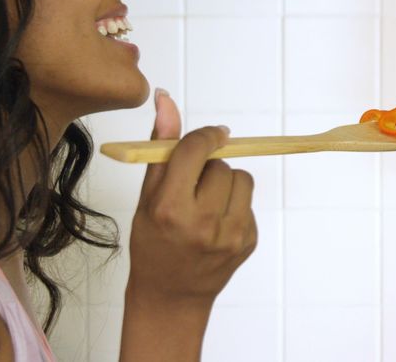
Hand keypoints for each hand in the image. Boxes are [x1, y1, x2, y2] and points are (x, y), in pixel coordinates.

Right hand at [125, 89, 257, 310]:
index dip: (206, 136)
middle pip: (221, 165)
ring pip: (242, 179)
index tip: (212, 135)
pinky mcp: (248, 242)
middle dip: (210, 167)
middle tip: (193, 187)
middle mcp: (202, 223)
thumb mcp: (147, 195)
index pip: (197, 150)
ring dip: (226, 183)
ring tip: (206, 203)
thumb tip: (165, 98)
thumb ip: (161, 145)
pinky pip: (249, 202)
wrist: (171, 296)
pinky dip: (234, 205)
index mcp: (170, 208)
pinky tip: (215, 224)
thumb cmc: (152, 242)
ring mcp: (229, 236)